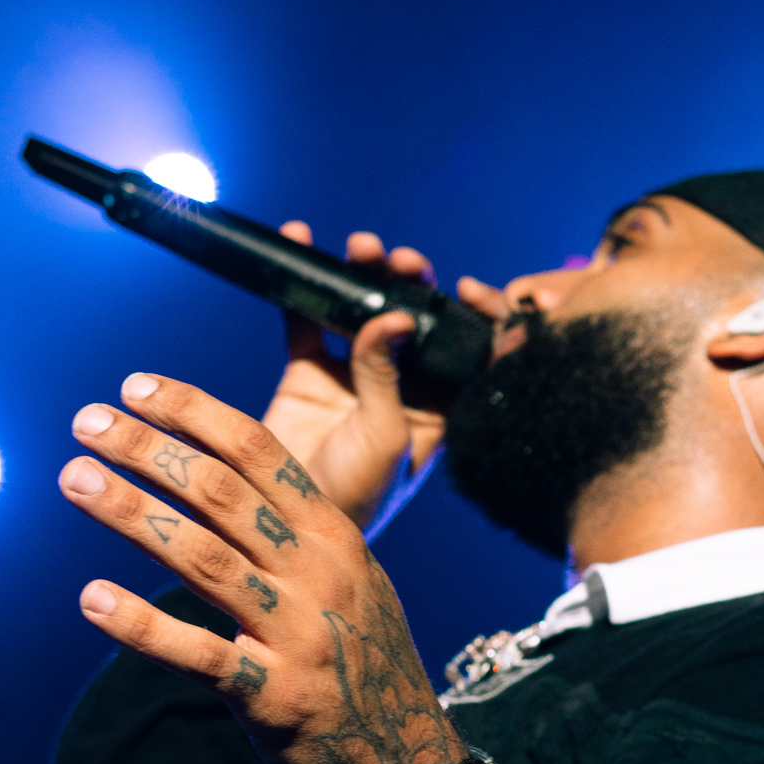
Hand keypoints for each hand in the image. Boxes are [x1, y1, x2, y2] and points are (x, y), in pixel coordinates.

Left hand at [60, 374, 465, 763]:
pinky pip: (199, 655)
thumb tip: (229, 478)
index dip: (192, 412)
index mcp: (336, 536)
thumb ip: (299, 532)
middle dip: (148, 449)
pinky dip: (141, 626)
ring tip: (75, 481)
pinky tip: (92, 600)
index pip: (259, 452)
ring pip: (203, 558)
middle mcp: (319, 575)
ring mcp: (298, 635)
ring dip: (132, 513)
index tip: (134, 388)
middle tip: (87, 423)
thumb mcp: (354, 581)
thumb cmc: (367, 667)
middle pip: (222, 492)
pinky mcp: (274, 697)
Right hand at [261, 227, 501, 536]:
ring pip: (366, 307)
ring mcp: (355, 374)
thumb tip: (395, 316)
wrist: (285, 523)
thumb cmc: (357, 498)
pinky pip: (308, 315)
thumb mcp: (385, 436)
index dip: (478, 313)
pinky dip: (302, 280)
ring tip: (358, 249)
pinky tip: (298, 240)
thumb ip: (387, 374)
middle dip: (414, 282)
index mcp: (441, 407)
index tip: (467, 289)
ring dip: (365, 272)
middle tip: (402, 263)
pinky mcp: (309, 371)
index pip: (472, 349)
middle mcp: (403, 385)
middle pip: (417, 316)